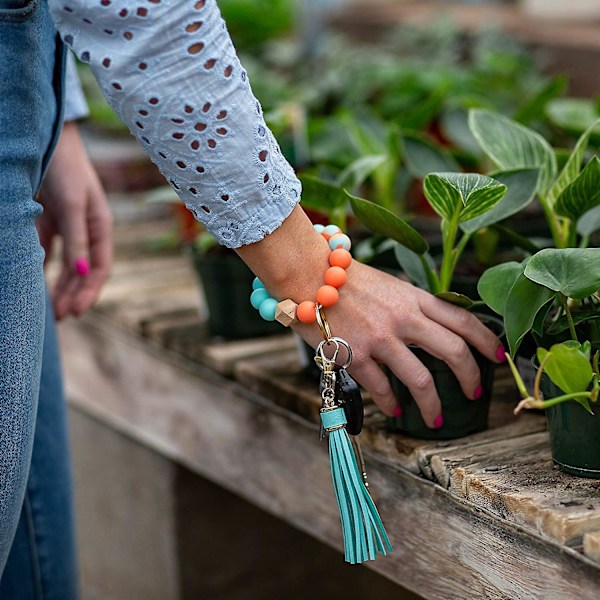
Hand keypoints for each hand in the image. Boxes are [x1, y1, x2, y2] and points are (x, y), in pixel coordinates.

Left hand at [37, 122, 112, 319]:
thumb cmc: (65, 169)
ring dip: (59, 286)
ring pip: (66, 265)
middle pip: (83, 271)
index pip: (100, 268)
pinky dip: (43, 267)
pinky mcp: (49, 220)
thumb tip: (81, 276)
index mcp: (100, 227)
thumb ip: (76, 241)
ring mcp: (68, 225)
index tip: (75, 312)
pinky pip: (47, 251)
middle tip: (59, 319)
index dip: (89, 292)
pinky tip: (34, 282)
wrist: (45, 136)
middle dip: (73, 295)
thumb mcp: (73, 206)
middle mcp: (87, 230)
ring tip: (49, 310)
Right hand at [237, 206, 503, 427]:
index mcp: (414, 298)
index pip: (463, 319)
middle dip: (470, 377)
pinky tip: (394, 411)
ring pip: (421, 380)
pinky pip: (381, 387)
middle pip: (453, 351)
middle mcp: (404, 317)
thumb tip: (430, 328)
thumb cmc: (346, 279)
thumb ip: (411, 305)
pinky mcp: (356, 353)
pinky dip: (391, 403)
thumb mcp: (388, 285)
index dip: (487, 340)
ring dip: (433, 406)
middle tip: (475, 392)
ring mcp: (381, 337)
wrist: (308, 274)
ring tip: (437, 419)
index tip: (499, 356)